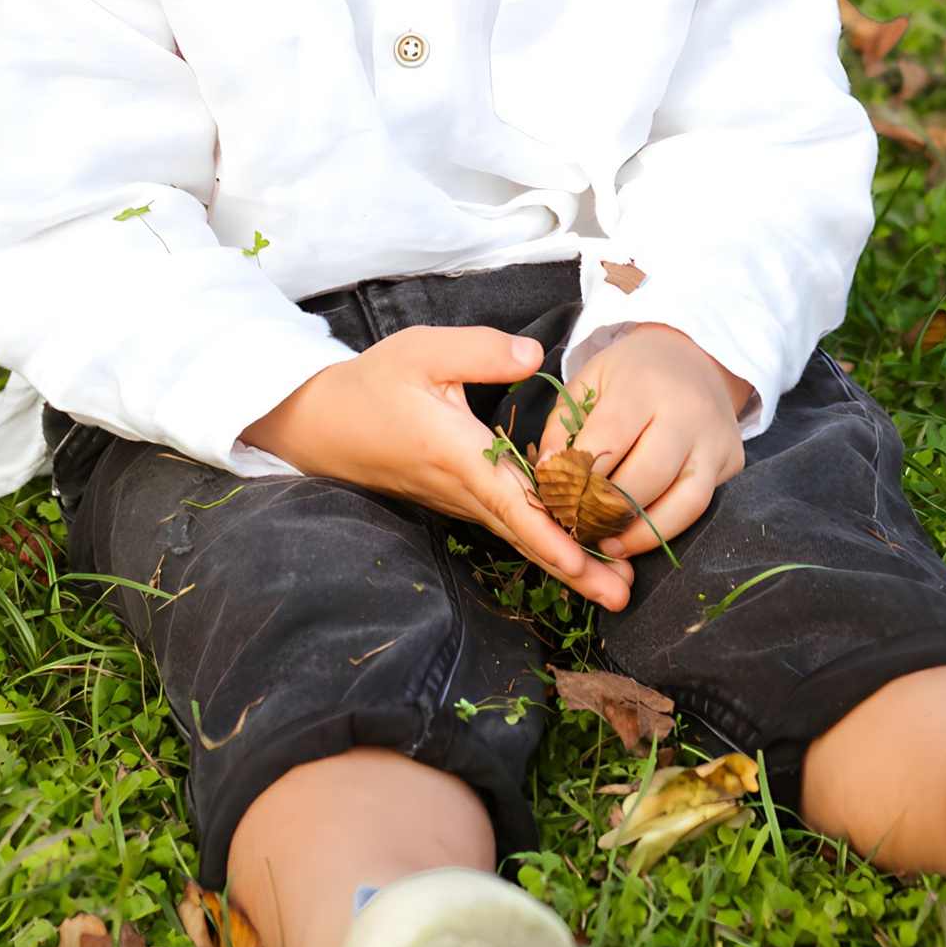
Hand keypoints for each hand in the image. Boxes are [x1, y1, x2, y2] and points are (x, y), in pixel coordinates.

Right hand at [240, 326, 638, 607]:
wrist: (323, 423)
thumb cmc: (373, 384)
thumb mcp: (422, 350)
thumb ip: (481, 350)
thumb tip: (535, 355)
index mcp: (456, 454)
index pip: (509, 502)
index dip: (547, 534)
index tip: (583, 562)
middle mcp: (461, 489)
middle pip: (525, 536)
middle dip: (574, 569)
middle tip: (622, 596)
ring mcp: (459, 501)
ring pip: (519, 537)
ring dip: (567, 565)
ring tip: (616, 589)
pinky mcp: (459, 501)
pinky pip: (507, 528)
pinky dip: (544, 546)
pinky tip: (578, 555)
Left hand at [539, 322, 749, 553]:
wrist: (695, 357)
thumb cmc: (630, 374)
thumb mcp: (589, 380)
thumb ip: (562, 424)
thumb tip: (548, 474)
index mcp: (643, 383)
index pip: (610, 437)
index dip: (580, 475)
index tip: (557, 498)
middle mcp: (687, 410)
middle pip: (649, 475)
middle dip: (609, 510)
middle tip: (580, 528)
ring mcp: (716, 437)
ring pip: (685, 502)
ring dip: (642, 533)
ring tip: (609, 545)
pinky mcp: (733, 460)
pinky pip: (701, 506)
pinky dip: (667, 528)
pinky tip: (637, 536)